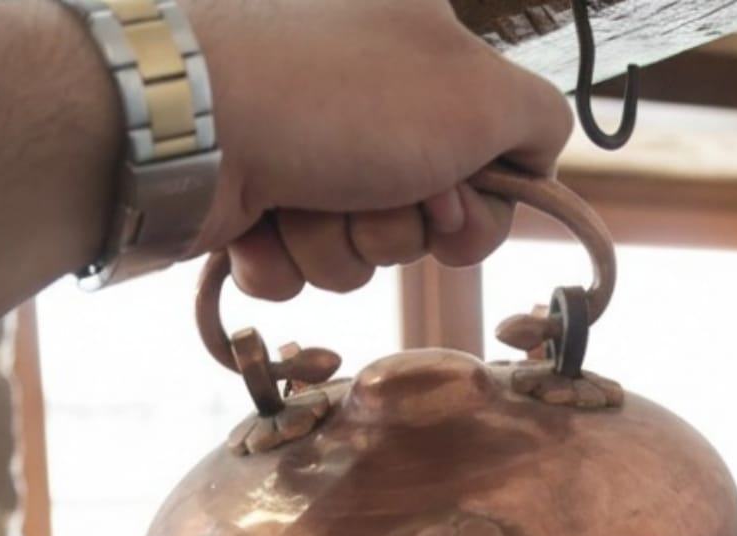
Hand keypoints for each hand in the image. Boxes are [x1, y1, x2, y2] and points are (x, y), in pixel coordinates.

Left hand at [181, 0, 573, 299]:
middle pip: (420, 222)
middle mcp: (364, 105)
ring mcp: (303, 153)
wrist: (196, 123)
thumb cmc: (345, 100)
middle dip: (395, 227)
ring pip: (357, 254)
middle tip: (368, 188)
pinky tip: (261, 218)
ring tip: (302, 197)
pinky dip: (284, 258)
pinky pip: (297, 271)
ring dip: (336, 244)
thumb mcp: (479, 93)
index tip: (450, 206)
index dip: (475, 212)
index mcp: (420, 62)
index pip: (486, 171)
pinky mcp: (250, 203)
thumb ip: (540, 121)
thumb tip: (540, 159)